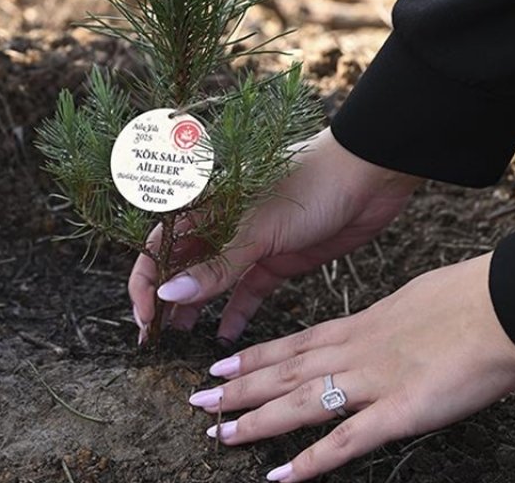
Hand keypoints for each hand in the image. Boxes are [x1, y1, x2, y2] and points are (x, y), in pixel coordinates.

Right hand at [129, 128, 422, 341]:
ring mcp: (250, 244)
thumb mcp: (259, 230)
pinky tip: (225, 336)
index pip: (160, 246)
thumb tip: (170, 294)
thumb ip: (216, 266)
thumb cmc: (309, 184)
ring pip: (212, 282)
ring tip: (181, 339)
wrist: (369, 175)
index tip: (146, 317)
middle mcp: (223, 225)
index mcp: (207, 205)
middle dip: (166, 300)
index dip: (146, 281)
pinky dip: (236, 312)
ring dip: (195, 309)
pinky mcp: (279, 260)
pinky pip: (249, 291)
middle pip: (182, 266)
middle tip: (154, 338)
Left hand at [187, 254, 514, 481]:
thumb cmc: (478, 298)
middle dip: (238, 387)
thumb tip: (397, 327)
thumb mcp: (424, 299)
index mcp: (365, 322)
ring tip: (218, 433)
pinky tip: (279, 477)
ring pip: (300, 402)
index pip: (296, 342)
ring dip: (256, 421)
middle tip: (198, 399)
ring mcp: (374, 381)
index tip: (222, 363)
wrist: (509, 305)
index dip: (256, 355)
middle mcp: (358, 350)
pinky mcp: (399, 412)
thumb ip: (400, 320)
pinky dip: (310, 462)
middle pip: (285, 371)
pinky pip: (345, 442)